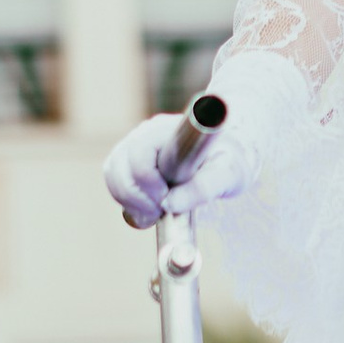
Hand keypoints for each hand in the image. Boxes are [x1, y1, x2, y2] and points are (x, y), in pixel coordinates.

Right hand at [100, 51, 305, 225]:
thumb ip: (204, 187)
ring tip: (156, 212)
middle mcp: (146, 133)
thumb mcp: (229, 174)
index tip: (166, 199)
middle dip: (137, 197)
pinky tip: (148, 208)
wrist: (226, 154)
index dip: (147, 182)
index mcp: (169, 130)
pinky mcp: (130, 159)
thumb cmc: (230, 160)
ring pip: (113, 174)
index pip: (139, 153)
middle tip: (160, 211)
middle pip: (120, 166)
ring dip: (130, 200)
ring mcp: (135, 145)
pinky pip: (115, 180)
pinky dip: (127, 200)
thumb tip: (171, 204)